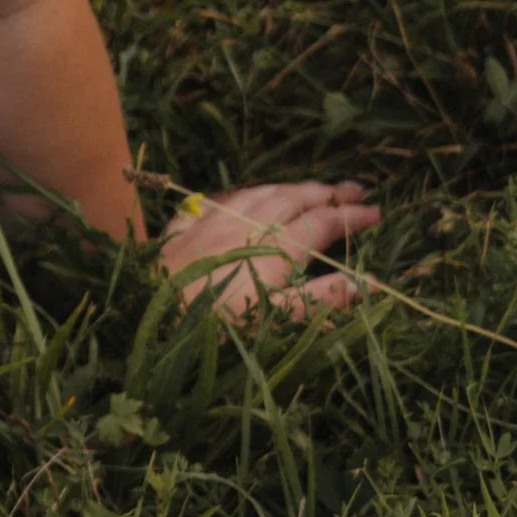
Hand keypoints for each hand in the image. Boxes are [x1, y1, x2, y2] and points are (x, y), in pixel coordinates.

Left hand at [155, 176, 381, 318]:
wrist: (139, 319)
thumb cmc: (212, 328)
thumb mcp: (276, 320)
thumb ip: (321, 300)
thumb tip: (367, 283)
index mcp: (274, 247)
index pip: (322, 222)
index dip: (351, 216)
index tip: (377, 212)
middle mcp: (244, 225)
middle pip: (292, 198)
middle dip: (325, 192)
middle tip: (353, 189)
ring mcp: (209, 223)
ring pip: (256, 193)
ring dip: (287, 188)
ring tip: (306, 188)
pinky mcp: (178, 231)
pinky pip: (216, 201)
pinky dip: (240, 195)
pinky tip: (241, 197)